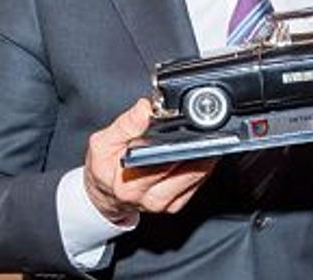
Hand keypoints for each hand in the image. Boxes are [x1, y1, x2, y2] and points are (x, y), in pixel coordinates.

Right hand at [83, 98, 216, 223]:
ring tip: (208, 136)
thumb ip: (125, 124)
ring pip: (196, 176)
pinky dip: (203, 166)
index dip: (177, 144)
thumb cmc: (104, 168)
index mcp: (127, 184)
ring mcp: (163, 203)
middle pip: (185, 170)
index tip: (188, 127)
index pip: (161, 162)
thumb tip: (145, 108)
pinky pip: (197, 183)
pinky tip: (204, 151)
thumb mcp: (103, 142)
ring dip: (205, 155)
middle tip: (205, 128)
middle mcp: (147, 197)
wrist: (105, 194)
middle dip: (197, 147)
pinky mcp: (175, 204)